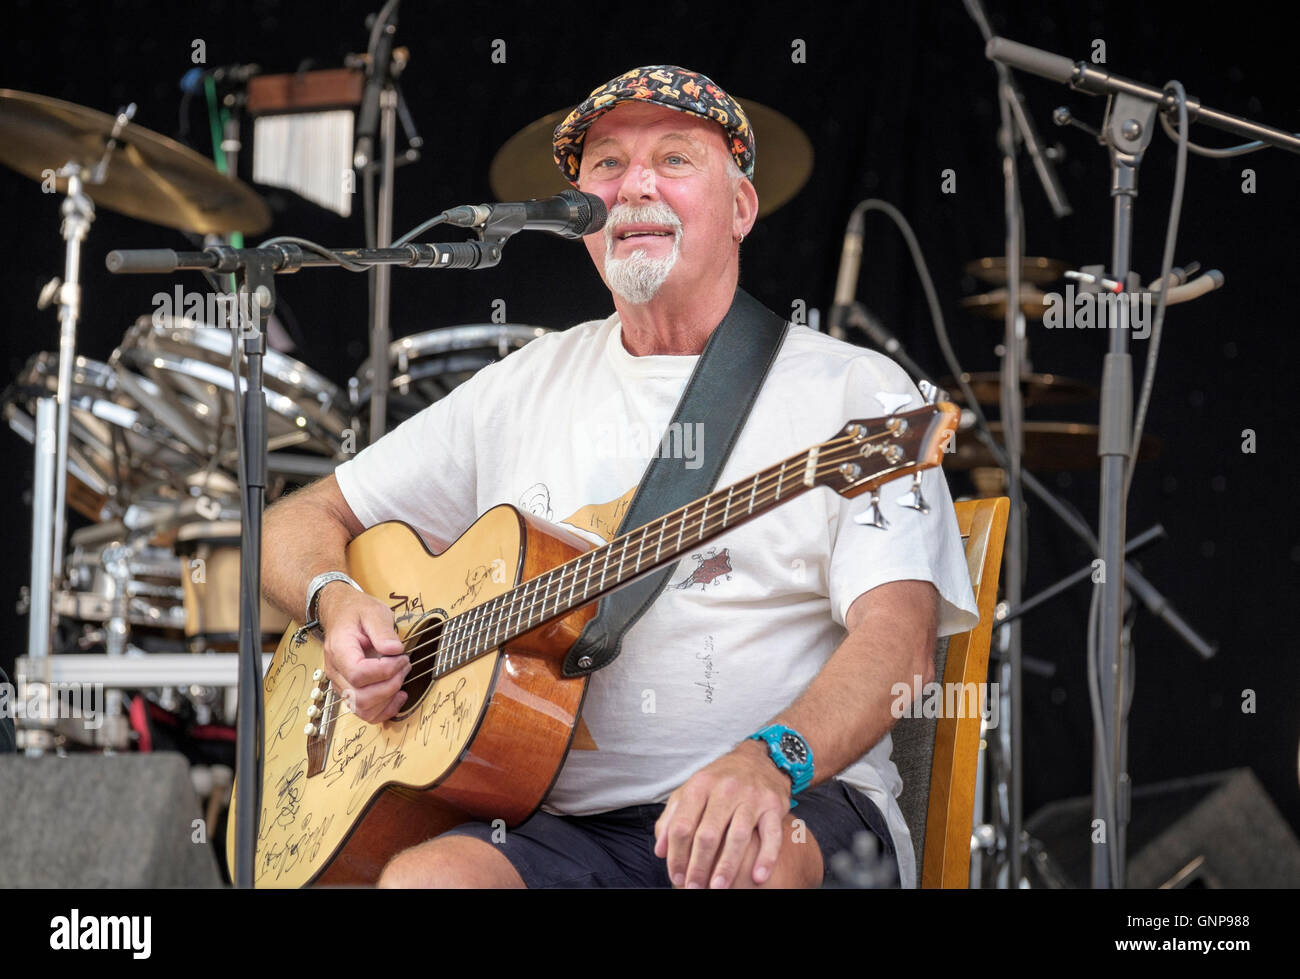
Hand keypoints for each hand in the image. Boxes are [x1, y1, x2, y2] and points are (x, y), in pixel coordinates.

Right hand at [318, 582, 408, 723]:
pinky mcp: (350, 690)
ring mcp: (341, 684)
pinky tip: (398, 696)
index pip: (358, 674)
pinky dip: (384, 710)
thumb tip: (395, 650)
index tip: (401, 658)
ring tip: (401, 678)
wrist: (341, 614)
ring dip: (388, 699)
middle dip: (390, 686)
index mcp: (339, 650)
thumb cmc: (356, 613)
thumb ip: (383, 631)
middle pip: (360, 697)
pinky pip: (365, 712)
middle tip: (405, 666)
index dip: (385, 671)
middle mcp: (336, 671)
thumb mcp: (373, 612)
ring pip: (362, 709)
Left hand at [653, 739, 791, 887]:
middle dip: (698, 866)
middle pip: (708, 834)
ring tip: (718, 888)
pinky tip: (758, 877)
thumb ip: (672, 818)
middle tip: (694, 889)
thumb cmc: (720, 780)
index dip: (676, 855)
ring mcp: (751, 797)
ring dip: (726, 866)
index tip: (676, 877)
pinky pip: (771, 835)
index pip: (682, 825)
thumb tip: (660, 851)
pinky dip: (766, 857)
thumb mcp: (691, 790)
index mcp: (700, 785)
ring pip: (738, 836)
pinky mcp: (774, 805)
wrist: (760, 758)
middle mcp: (725, 789)